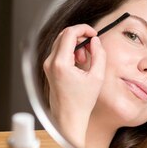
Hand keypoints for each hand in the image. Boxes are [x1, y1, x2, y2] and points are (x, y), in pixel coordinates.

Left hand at [43, 24, 105, 147]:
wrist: (68, 118)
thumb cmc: (81, 102)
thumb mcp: (97, 77)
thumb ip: (99, 54)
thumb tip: (95, 41)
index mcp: (60, 63)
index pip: (70, 33)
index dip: (84, 29)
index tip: (94, 34)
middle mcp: (50, 63)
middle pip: (64, 35)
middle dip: (80, 37)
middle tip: (90, 48)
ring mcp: (47, 66)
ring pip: (61, 42)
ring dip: (75, 45)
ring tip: (84, 59)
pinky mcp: (48, 69)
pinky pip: (59, 52)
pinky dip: (70, 52)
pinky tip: (78, 63)